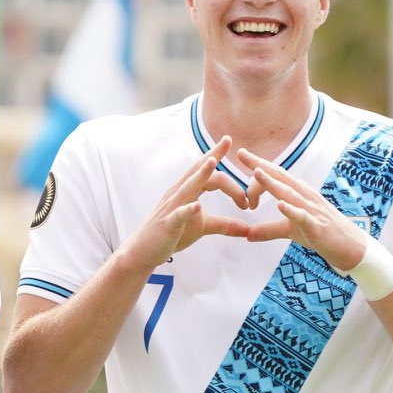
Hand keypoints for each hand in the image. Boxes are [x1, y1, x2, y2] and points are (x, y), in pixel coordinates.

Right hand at [119, 138, 258, 270]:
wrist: (144, 251)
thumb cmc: (173, 234)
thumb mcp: (202, 227)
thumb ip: (224, 224)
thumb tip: (248, 228)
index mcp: (188, 190)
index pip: (206, 170)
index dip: (222, 164)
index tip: (235, 159)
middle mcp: (178, 193)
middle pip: (198, 170)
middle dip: (213, 155)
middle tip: (229, 141)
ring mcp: (171, 207)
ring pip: (188, 187)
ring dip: (201, 174)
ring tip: (213, 162)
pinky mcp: (167, 224)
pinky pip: (178, 215)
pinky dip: (187, 210)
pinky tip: (197, 206)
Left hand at [235, 150, 369, 270]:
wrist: (350, 246)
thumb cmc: (321, 233)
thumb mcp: (290, 231)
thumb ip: (268, 230)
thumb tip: (246, 234)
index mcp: (298, 192)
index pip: (275, 176)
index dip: (257, 171)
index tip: (240, 158)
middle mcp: (304, 195)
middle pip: (280, 177)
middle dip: (260, 165)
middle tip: (241, 153)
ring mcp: (311, 209)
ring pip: (289, 193)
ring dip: (273, 183)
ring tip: (257, 173)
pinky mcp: (316, 226)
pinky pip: (302, 216)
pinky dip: (291, 210)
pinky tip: (280, 205)